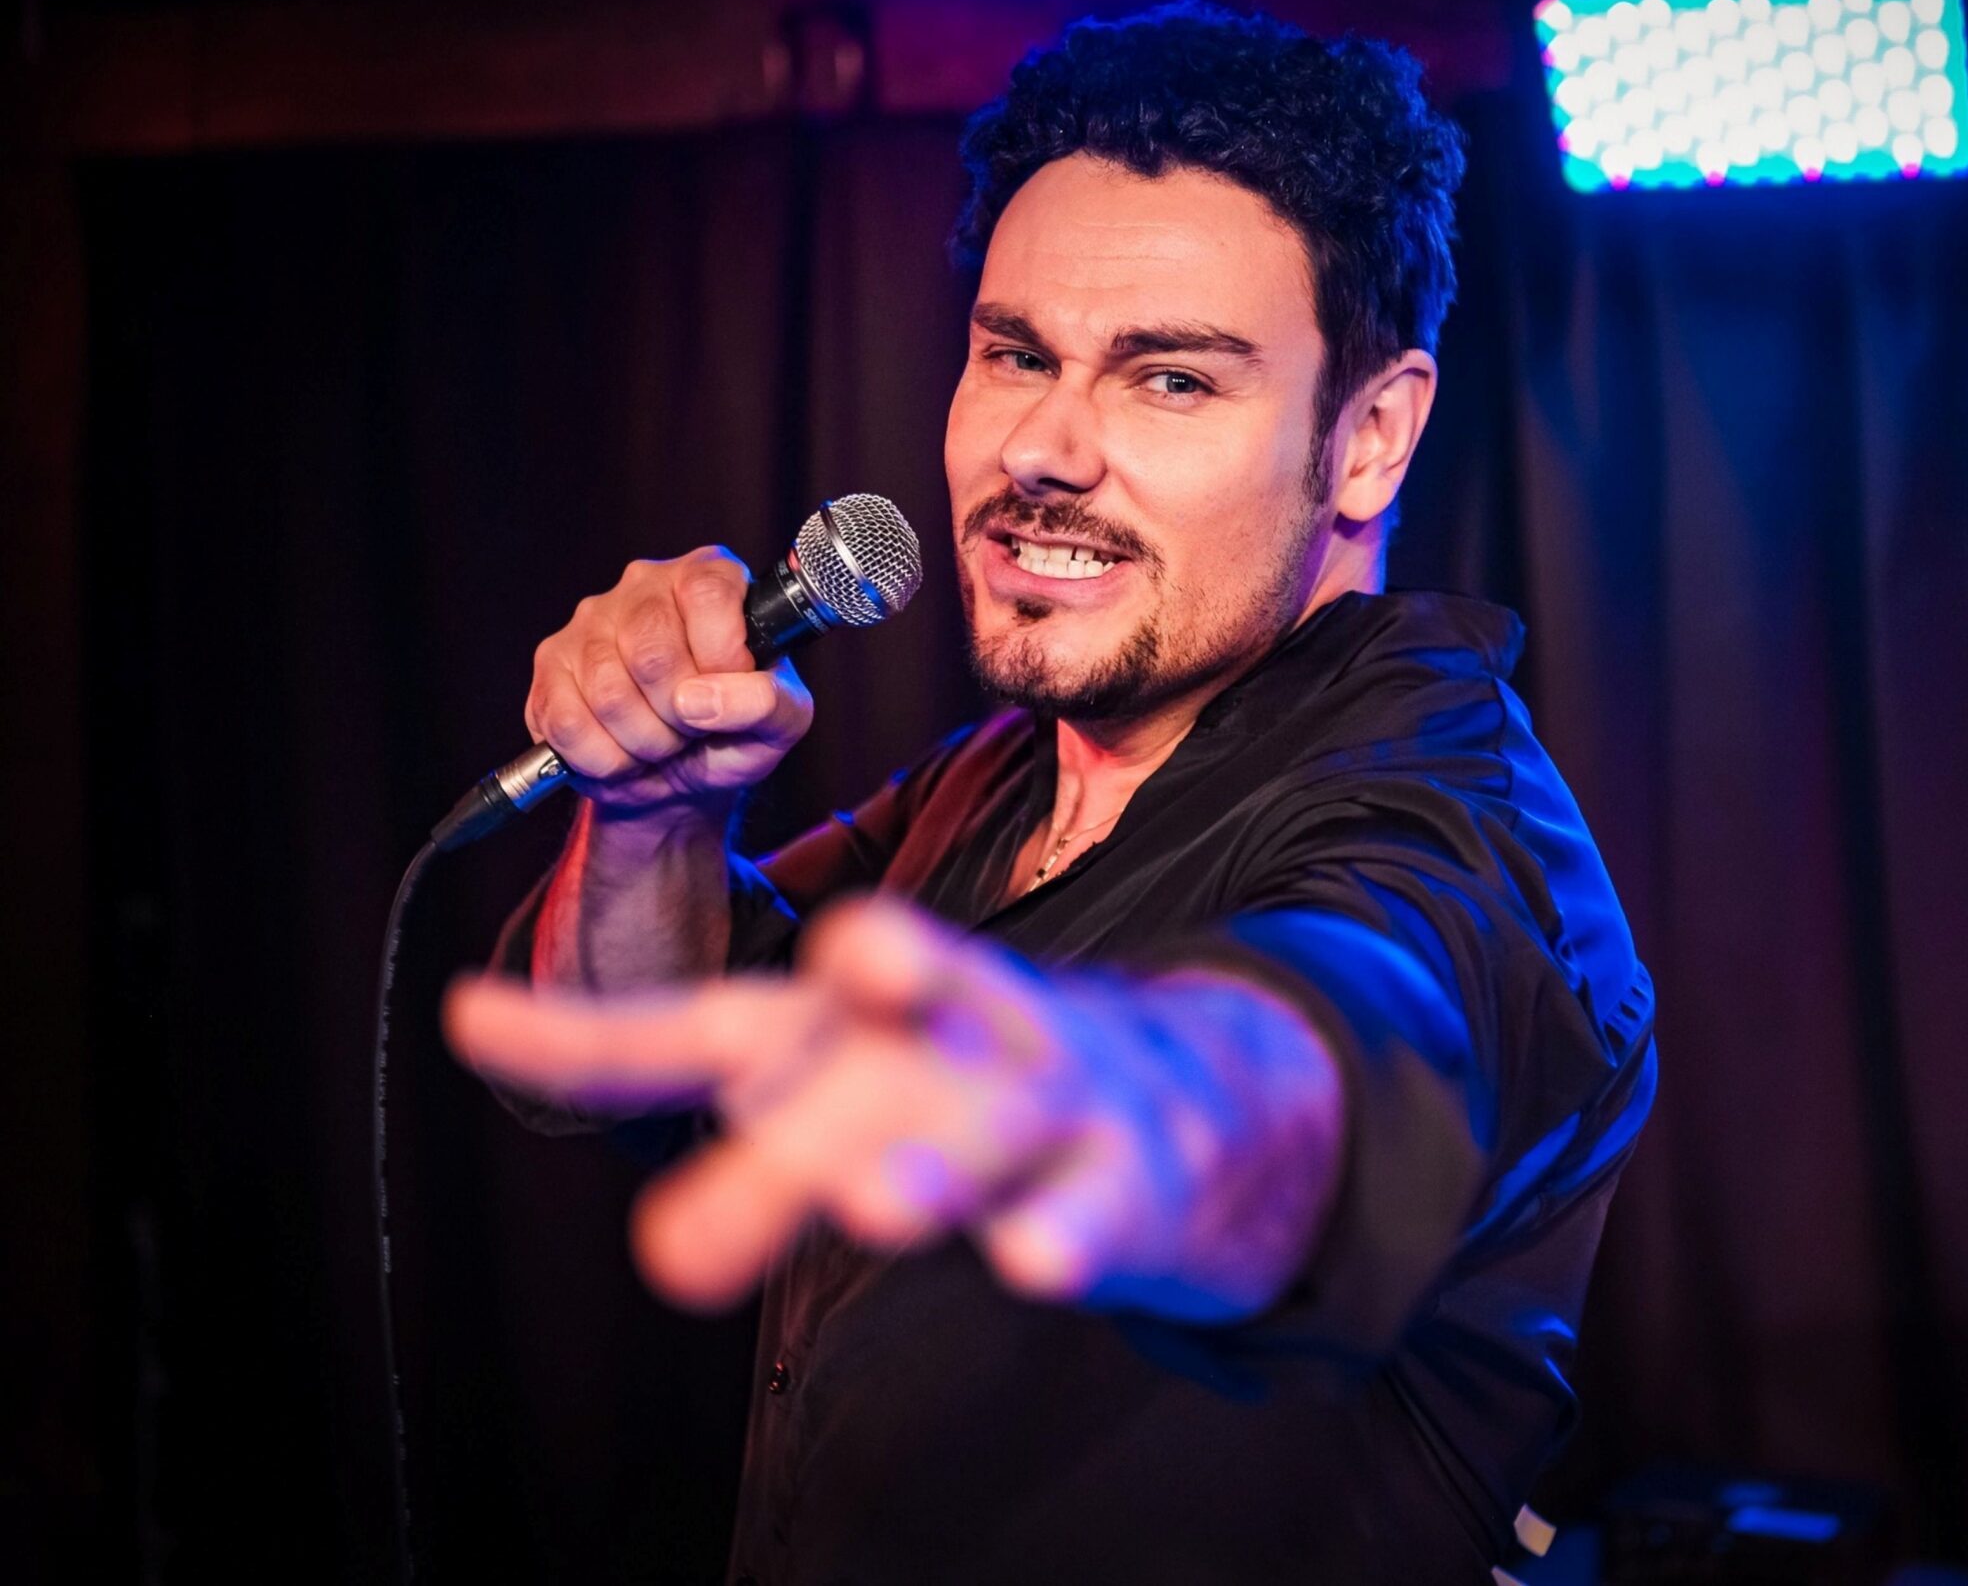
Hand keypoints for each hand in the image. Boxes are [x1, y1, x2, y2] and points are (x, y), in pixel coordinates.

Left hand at [446, 896, 1345, 1320]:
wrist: (1194, 1085)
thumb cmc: (976, 1084)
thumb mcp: (855, 1088)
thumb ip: (756, 1139)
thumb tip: (651, 1228)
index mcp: (851, 1018)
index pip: (702, 1024)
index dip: (587, 1037)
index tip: (467, 1016)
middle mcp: (935, 1035)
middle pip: (847, 1086)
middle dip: (774, 1153)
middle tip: (675, 1251)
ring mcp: (1042, 1093)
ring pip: (981, 1128)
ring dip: (930, 1165)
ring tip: (877, 1207)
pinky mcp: (1133, 1163)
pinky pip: (1097, 1201)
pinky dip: (1069, 1227)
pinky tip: (1038, 1258)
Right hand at [525, 546, 813, 821]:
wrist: (680, 776)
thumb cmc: (734, 733)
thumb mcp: (781, 722)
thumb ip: (769, 702)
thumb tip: (700, 699)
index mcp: (710, 577)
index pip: (708, 592)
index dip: (720, 655)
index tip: (728, 691)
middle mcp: (646, 585)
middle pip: (652, 650)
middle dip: (680, 714)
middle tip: (694, 728)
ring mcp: (591, 621)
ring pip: (609, 692)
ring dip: (645, 741)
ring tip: (663, 741)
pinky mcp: (551, 663)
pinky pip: (568, 722)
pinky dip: (605, 759)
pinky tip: (624, 752)